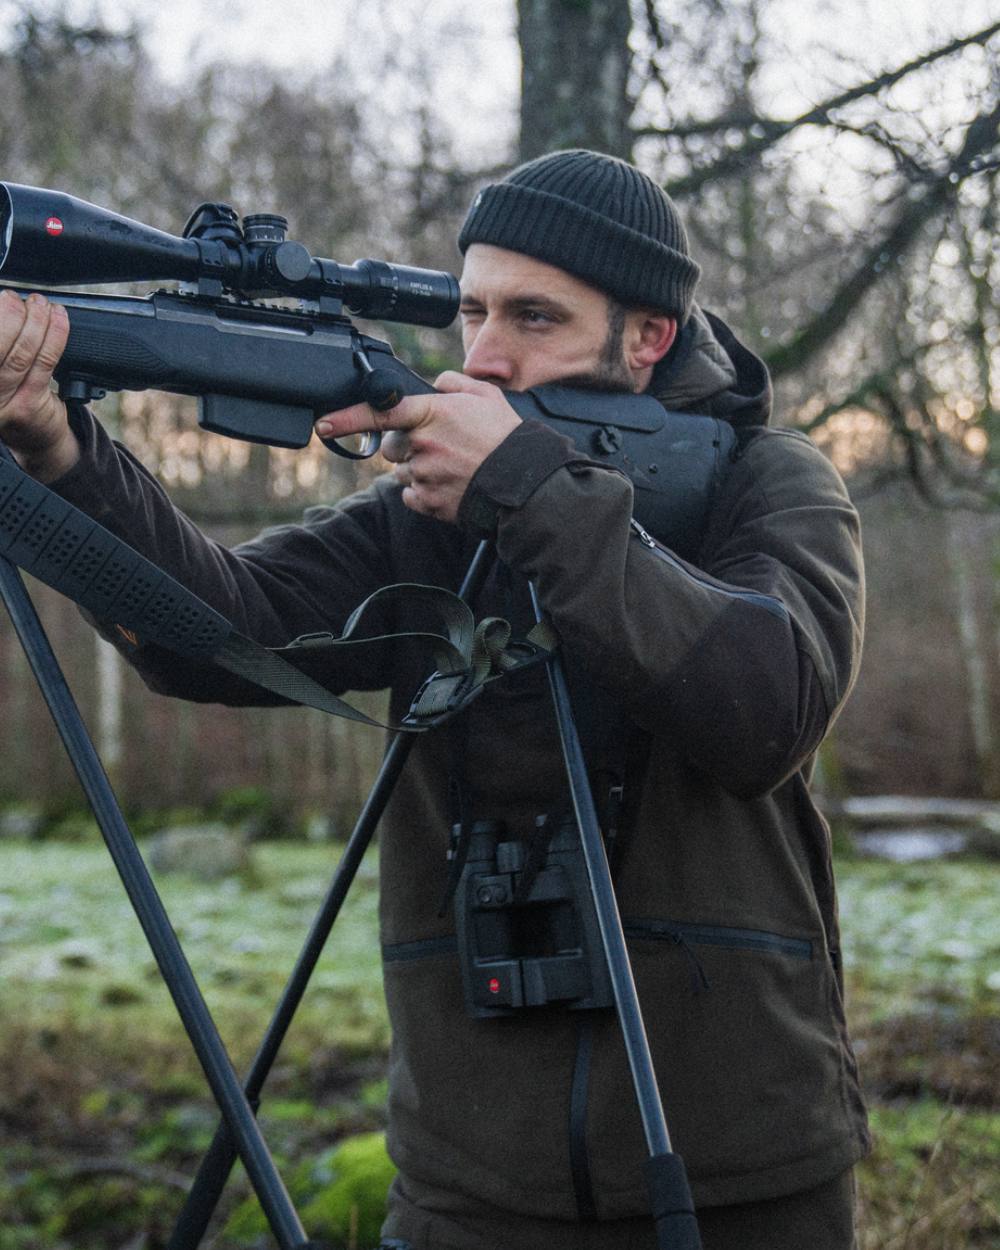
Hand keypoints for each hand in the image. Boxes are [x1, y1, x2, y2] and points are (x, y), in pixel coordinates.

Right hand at [0, 290, 78, 480]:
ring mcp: (2, 401)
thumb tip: (6, 302)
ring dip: (35, 321)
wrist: (35, 439)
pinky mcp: (28, 404)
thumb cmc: (12, 396)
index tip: (2, 294)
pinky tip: (58, 319)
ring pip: (21, 352)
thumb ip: (3, 344)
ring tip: (41, 304)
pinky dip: (54, 335)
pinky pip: (44, 363)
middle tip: (20, 298)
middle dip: (10, 313)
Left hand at [315, 371, 520, 522]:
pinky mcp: (430, 503)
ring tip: (453, 467)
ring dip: (418, 469)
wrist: (525, 482)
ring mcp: (425, 476)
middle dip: (407, 445)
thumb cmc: (507, 438)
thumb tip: (435, 384)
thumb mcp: (486, 395)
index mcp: (432, 414)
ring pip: (402, 473)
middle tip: (440, 446)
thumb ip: (453, 383)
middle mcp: (423, 445)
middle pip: (391, 447)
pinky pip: (411, 497)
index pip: (380, 412)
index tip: (324, 424)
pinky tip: (450, 485)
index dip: (347, 418)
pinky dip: (425, 493)